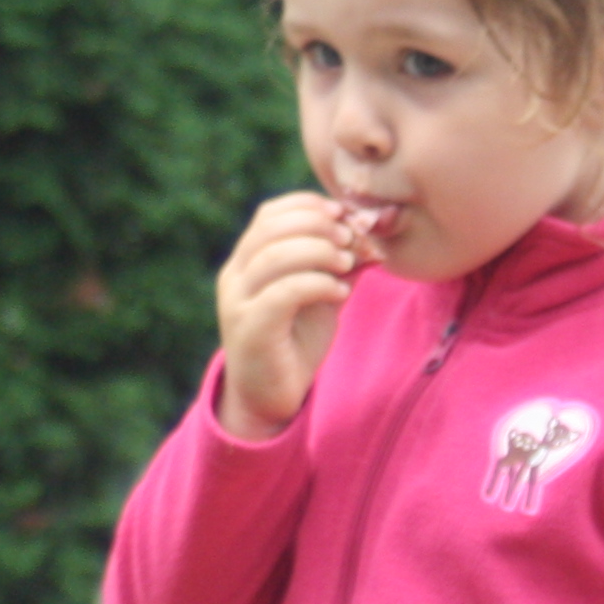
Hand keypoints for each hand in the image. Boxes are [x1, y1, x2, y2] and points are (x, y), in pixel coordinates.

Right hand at [214, 193, 377, 440]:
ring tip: (348, 264)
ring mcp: (237, 302)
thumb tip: (369, 230)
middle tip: (350, 239)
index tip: (341, 214)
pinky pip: (283, 292)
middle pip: (271, 228)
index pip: (269, 214)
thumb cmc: (296, 341)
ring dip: (320, 252)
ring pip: (275, 256)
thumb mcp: (321, 293)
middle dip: (318, 226)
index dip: (307, 206)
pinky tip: (341, 293)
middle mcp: (235, 276)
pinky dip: (318, 284)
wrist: (270, 397)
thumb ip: (337, 263)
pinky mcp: (249, 329)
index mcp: (246, 261)